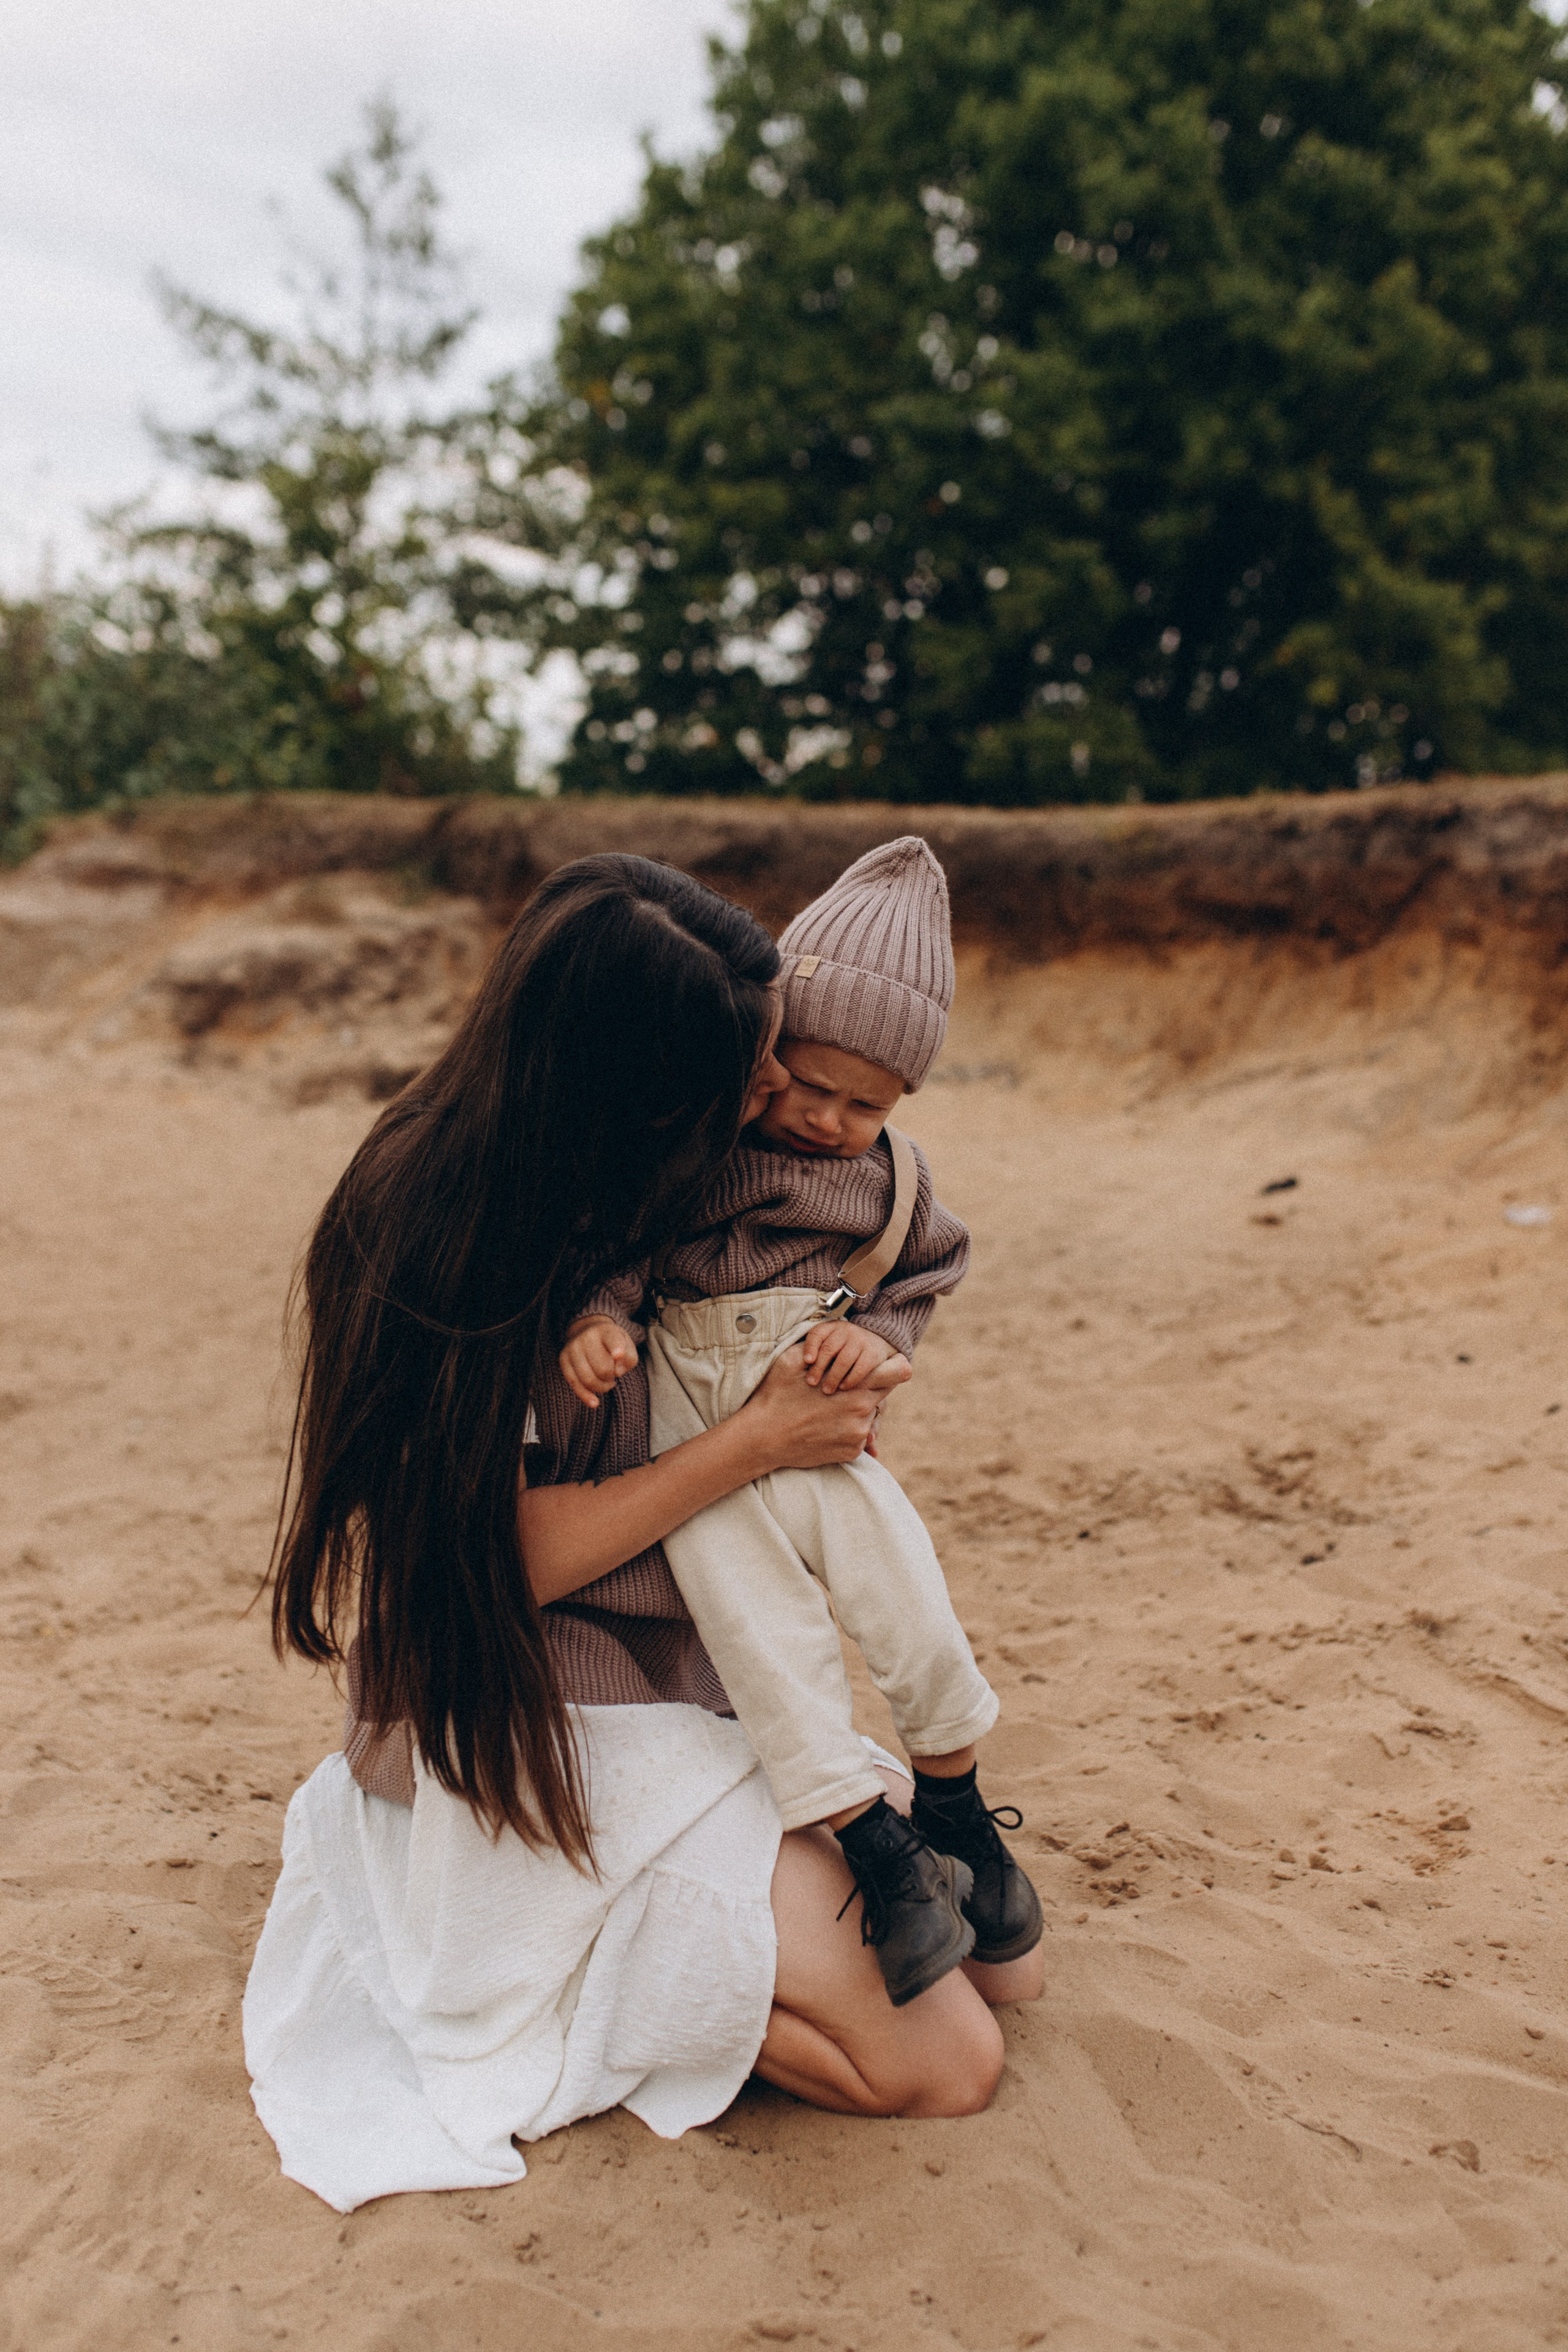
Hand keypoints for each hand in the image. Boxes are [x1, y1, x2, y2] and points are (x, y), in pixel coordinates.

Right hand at [559, 1315, 638, 1409]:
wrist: (587, 1331)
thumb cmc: (612, 1343)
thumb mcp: (627, 1345)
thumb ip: (629, 1358)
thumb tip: (618, 1372)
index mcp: (606, 1330)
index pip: (612, 1339)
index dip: (616, 1348)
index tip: (618, 1355)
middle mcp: (587, 1337)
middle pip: (603, 1368)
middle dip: (611, 1378)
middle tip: (613, 1375)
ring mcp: (573, 1348)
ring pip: (588, 1379)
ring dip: (602, 1387)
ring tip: (607, 1383)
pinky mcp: (564, 1359)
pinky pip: (574, 1383)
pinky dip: (585, 1396)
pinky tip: (594, 1403)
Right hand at [739, 1344, 882, 1470]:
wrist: (763, 1438)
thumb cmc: (776, 1395)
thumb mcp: (793, 1359)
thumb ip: (822, 1347)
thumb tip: (839, 1338)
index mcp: (855, 1386)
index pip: (898, 1372)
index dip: (896, 1367)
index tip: (892, 1365)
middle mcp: (863, 1411)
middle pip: (883, 1396)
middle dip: (869, 1390)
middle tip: (844, 1390)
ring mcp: (858, 1435)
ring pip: (869, 1416)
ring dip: (855, 1411)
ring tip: (828, 1410)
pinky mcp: (851, 1452)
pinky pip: (859, 1436)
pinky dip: (847, 1430)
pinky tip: (825, 1426)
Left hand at [800, 1318, 905, 1394]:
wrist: (876, 1339)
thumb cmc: (845, 1344)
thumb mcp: (831, 1339)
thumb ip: (817, 1347)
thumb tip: (803, 1365)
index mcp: (832, 1327)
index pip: (817, 1333)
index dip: (810, 1347)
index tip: (806, 1361)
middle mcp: (846, 1331)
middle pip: (828, 1349)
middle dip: (818, 1368)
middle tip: (811, 1382)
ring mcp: (860, 1341)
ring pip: (843, 1360)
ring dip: (833, 1377)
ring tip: (826, 1390)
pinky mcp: (872, 1353)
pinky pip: (860, 1368)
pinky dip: (850, 1379)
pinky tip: (843, 1387)